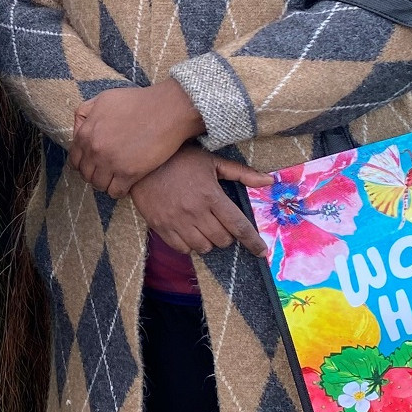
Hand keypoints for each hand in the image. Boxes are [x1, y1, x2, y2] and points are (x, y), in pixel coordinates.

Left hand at [69, 79, 208, 197]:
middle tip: (106, 171)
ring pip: (98, 185)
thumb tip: (78, 129)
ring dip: (106, 183)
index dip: (84, 163)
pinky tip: (126, 183)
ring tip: (116, 177)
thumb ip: (85, 113)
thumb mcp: (104, 99)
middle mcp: (95, 149)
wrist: (166, 110)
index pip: (74, 160)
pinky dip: (119, 190)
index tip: (94, 163)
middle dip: (94, 174)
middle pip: (86, 174)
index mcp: (86, 133)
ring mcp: (111, 162)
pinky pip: (115, 192)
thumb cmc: (138, 102)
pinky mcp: (129, 173)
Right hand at [130, 145, 271, 257]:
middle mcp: (195, 211)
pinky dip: (190, 245)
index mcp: (211, 195)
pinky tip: (190, 232)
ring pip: (203, 247)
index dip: (252, 242)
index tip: (262, 252)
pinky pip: (182, 249)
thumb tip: (269, 180)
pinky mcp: (160, 227)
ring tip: (205, 228)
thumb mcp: (212, 161)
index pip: (238, 225)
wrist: (143, 162)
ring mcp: (176, 221)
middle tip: (221, 224)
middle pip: (222, 239)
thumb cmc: (181, 159)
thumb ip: (242, 173)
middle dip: (227, 236)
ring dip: (209, 242)